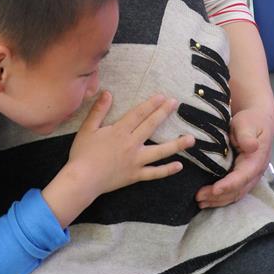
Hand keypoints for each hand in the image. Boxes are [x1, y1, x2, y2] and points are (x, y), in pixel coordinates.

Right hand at [44, 93, 194, 228]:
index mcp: (119, 131)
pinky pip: (154, 173)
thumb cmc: (82, 154)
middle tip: (176, 103)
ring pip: (160, 152)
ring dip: (177, 145)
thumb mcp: (87, 128)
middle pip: (151, 126)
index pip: (139, 114)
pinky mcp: (135, 175)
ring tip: (191, 139)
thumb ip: (99, 110)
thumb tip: (108, 93)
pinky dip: (167, 170)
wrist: (82, 180)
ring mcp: (136, 161)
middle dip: (164, 113)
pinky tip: (179, 166)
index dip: (151, 104)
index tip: (162, 96)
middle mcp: (131, 144)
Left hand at [195, 107, 273, 208]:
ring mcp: (250, 175)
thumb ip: (247, 135)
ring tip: (201, 202)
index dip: (229, 185)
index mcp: (256, 159)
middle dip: (219, 196)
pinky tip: (209, 199)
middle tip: (199, 197)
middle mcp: (255, 171)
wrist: (258, 120)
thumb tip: (251, 146)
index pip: (243, 176)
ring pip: (236, 193)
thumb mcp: (248, 124)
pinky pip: (234, 191)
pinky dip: (222, 197)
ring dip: (219, 200)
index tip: (214, 190)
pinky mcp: (243, 176)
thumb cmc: (251, 121)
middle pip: (238, 189)